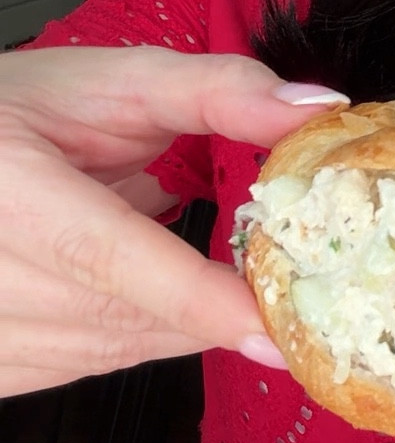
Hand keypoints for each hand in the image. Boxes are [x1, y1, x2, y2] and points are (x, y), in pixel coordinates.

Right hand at [0, 47, 346, 397]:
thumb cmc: (21, 110)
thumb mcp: (114, 80)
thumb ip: (218, 92)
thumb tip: (316, 110)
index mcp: (12, 189)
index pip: (107, 255)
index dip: (193, 296)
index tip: (272, 328)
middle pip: (128, 315)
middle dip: (219, 305)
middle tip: (288, 279)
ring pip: (121, 348)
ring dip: (183, 318)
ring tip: (210, 269)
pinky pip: (95, 362)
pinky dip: (142, 330)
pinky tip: (142, 288)